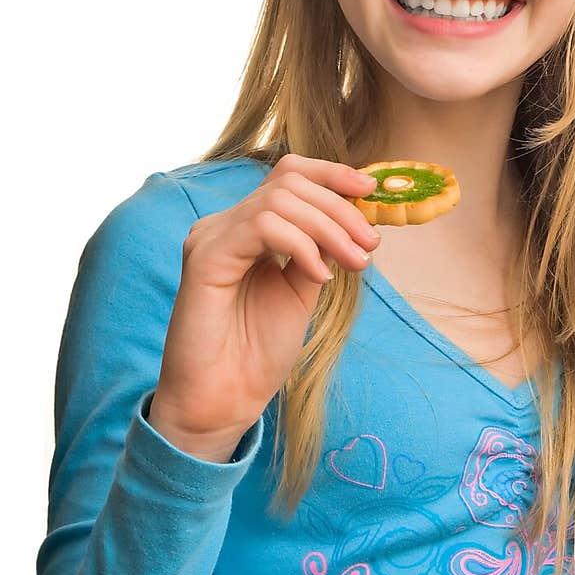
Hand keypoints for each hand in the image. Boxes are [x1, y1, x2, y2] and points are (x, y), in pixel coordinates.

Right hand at [147, 156, 379, 458]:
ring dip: (329, 228)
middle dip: (340, 208)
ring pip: (279, 199)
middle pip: (288, 181)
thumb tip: (354, 221)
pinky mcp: (205, 256)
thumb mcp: (301, 290)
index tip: (370, 190)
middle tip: (370, 244)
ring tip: (354, 264)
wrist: (224, 400)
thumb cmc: (257, 352)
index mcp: (246, 229)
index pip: (287, 174)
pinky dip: (300, 244)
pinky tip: (319, 275)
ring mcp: (211, 237)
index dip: (332, 174)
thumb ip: (318, 251)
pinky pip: (262, 226)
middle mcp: (225, 225)